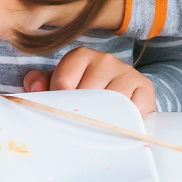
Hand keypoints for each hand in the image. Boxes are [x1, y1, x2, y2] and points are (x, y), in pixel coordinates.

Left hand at [23, 47, 155, 115]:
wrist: (126, 97)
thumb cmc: (88, 94)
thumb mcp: (62, 87)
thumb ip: (41, 84)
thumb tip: (35, 87)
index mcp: (81, 56)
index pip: (64, 81)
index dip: (60, 102)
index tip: (62, 112)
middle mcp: (106, 60)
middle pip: (87, 94)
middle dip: (81, 113)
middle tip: (81, 123)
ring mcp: (127, 73)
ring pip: (110, 103)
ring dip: (104, 119)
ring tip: (100, 125)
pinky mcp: (145, 88)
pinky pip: (133, 110)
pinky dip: (126, 121)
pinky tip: (120, 123)